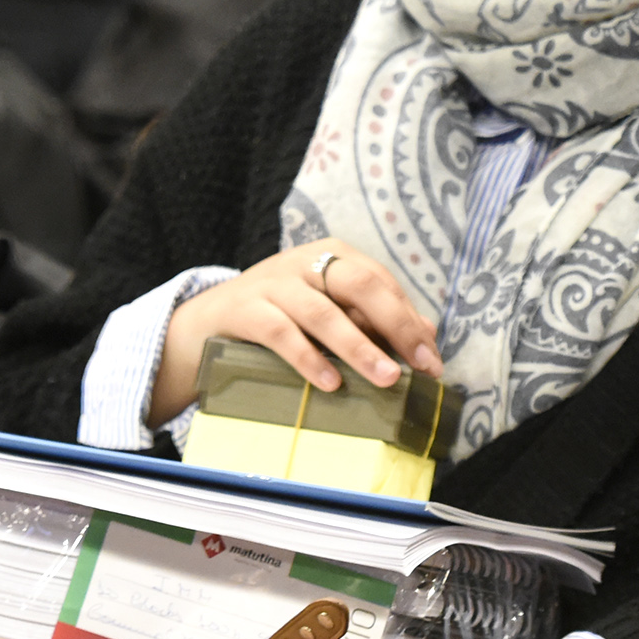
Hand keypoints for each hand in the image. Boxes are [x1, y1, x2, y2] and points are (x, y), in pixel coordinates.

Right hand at [152, 240, 441, 425]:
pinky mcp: (245, 309)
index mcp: (331, 256)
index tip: (432, 360)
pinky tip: (330, 382)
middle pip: (360, 284)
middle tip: (421, 366)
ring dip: (359, 347)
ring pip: (323, 312)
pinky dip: (309, 358)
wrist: (206, 323)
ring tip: (387, 378)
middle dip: (396, 325)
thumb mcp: (326, 312)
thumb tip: (427, 335)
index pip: (381, 282)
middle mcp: (304, 262)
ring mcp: (273, 283)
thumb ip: (371, 319)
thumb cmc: (278, 319)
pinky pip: (281, 332)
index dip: (410, 320)